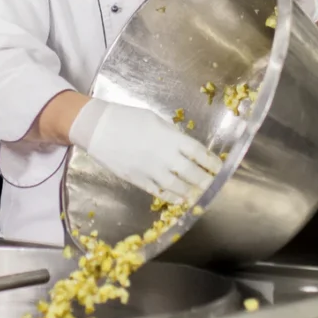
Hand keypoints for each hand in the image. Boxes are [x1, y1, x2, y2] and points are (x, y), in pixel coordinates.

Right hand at [68, 99, 222, 202]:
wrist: (97, 128)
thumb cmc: (126, 118)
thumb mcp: (154, 119)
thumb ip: (172, 134)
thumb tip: (184, 146)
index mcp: (171, 138)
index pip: (199, 154)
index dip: (212, 163)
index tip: (220, 168)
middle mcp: (164, 156)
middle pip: (192, 174)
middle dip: (206, 182)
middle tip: (215, 187)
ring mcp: (151, 171)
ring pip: (178, 188)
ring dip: (191, 193)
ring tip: (199, 196)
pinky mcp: (138, 180)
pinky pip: (159, 192)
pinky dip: (171, 197)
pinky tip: (179, 199)